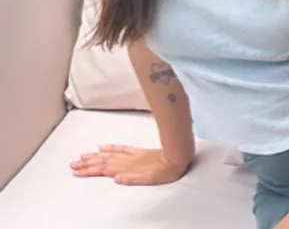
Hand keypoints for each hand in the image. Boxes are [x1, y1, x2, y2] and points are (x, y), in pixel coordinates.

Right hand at [70, 144, 187, 185]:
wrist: (177, 157)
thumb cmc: (165, 171)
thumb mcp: (149, 179)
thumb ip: (132, 178)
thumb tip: (116, 178)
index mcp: (127, 168)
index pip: (103, 169)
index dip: (89, 170)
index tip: (76, 172)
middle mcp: (127, 161)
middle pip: (102, 161)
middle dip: (87, 163)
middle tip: (73, 164)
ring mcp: (132, 155)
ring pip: (109, 155)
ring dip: (94, 156)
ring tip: (82, 156)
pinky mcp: (138, 152)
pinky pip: (121, 148)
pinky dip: (111, 148)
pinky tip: (103, 147)